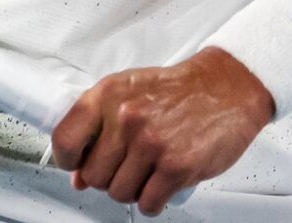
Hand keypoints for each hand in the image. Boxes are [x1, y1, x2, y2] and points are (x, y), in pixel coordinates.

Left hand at [49, 46, 275, 215]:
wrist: (226, 88)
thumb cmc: (178, 91)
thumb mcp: (130, 94)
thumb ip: (100, 128)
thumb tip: (78, 173)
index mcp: (108, 95)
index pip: (65, 139)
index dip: (68, 160)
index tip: (77, 165)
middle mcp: (127, 117)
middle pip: (94, 176)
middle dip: (109, 177)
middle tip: (129, 164)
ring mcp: (151, 143)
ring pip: (120, 193)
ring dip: (134, 189)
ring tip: (150, 170)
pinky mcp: (176, 166)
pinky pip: (148, 203)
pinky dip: (154, 200)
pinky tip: (162, 183)